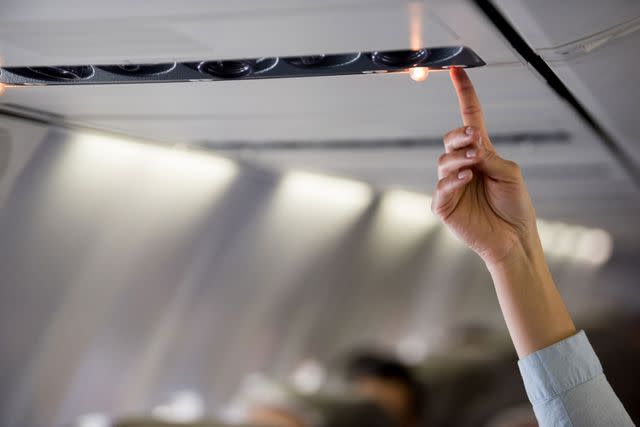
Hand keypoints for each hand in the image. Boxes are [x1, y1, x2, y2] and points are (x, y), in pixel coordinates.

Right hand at [431, 68, 537, 264]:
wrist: (514, 239)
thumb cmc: (515, 207)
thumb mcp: (509, 173)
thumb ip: (489, 156)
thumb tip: (470, 145)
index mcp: (481, 155)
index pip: (469, 119)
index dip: (464, 95)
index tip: (456, 71)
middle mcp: (462, 167)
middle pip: (450, 140)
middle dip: (460, 137)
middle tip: (476, 141)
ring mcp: (451, 187)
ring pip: (443, 161)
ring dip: (458, 158)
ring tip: (474, 163)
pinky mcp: (444, 206)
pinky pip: (441, 187)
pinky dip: (452, 180)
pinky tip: (466, 178)